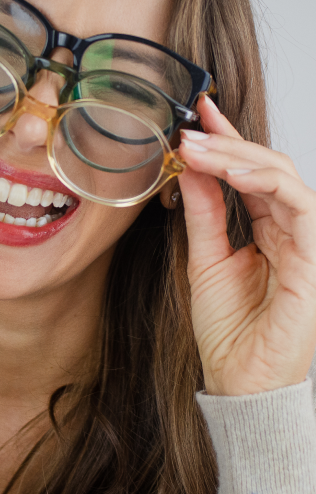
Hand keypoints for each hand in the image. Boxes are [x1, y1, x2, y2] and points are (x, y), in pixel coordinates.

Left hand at [177, 95, 315, 395]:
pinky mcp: (315, 258)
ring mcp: (306, 242)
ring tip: (199, 148)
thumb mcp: (205, 258)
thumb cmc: (227, 328)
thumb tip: (190, 167)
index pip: (250, 173)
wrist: (239, 379)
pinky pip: (299, 206)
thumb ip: (203, 213)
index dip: (228, 140)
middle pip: (267, 168)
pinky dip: (265, 183)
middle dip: (228, 142)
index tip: (199, 114)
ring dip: (240, 157)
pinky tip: (231, 173)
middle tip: (190, 130)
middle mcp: (291, 230)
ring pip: (284, 178)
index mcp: (268, 229)